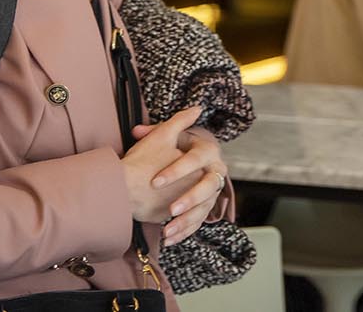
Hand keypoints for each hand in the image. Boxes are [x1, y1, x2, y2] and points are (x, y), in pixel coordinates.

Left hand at [132, 114, 228, 245]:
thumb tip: (148, 126)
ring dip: (187, 220)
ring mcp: (210, 193)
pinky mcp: (203, 209)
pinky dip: (184, 231)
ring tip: (167, 229)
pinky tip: (169, 238)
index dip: (177, 170)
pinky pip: (197, 222)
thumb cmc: (157, 153)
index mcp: (206, 151)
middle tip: (171, 209)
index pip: (196, 159)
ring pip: (204, 208)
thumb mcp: (158, 139)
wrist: (159, 173)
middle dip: (190, 198)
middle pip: (209, 186)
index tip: (156, 182)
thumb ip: (156, 130)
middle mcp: (214, 171)